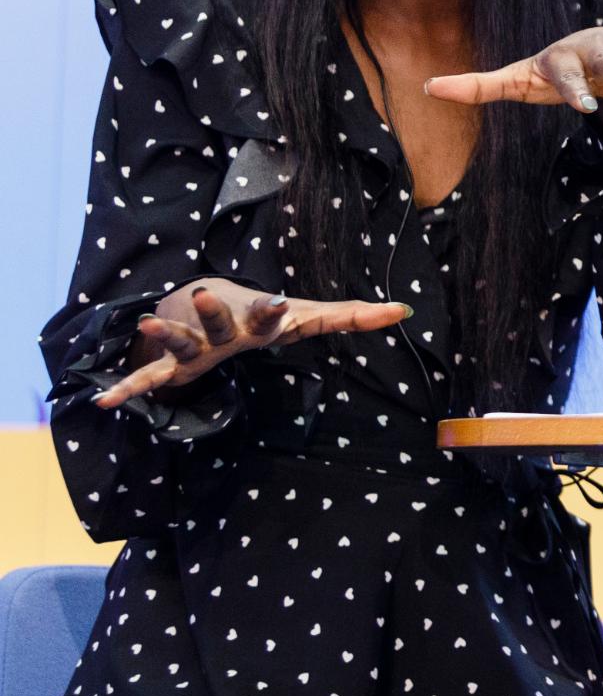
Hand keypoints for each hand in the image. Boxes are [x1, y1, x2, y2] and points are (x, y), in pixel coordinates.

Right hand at [94, 279, 411, 410]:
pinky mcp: (173, 367)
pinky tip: (105, 403)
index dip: (277, 311)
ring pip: (181, 341)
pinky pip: (150, 379)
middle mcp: (225, 329)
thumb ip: (353, 314)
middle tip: (207, 292)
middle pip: (221, 321)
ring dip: (166, 334)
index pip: (273, 314)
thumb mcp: (306, 316)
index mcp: (260, 320)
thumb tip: (404, 310)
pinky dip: (130, 390)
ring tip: (146, 324)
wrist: (205, 303)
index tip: (282, 303)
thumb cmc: (264, 315)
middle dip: (216, 310)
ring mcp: (197, 346)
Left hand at [423, 4, 602, 114]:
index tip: (584, 105)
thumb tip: (423, 87)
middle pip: (602, 66)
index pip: (563, 78)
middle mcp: (593, 54)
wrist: (592, 54)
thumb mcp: (515, 81)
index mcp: (562, 64)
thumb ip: (474, 85)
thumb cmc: (552, 72)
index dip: (573, 89)